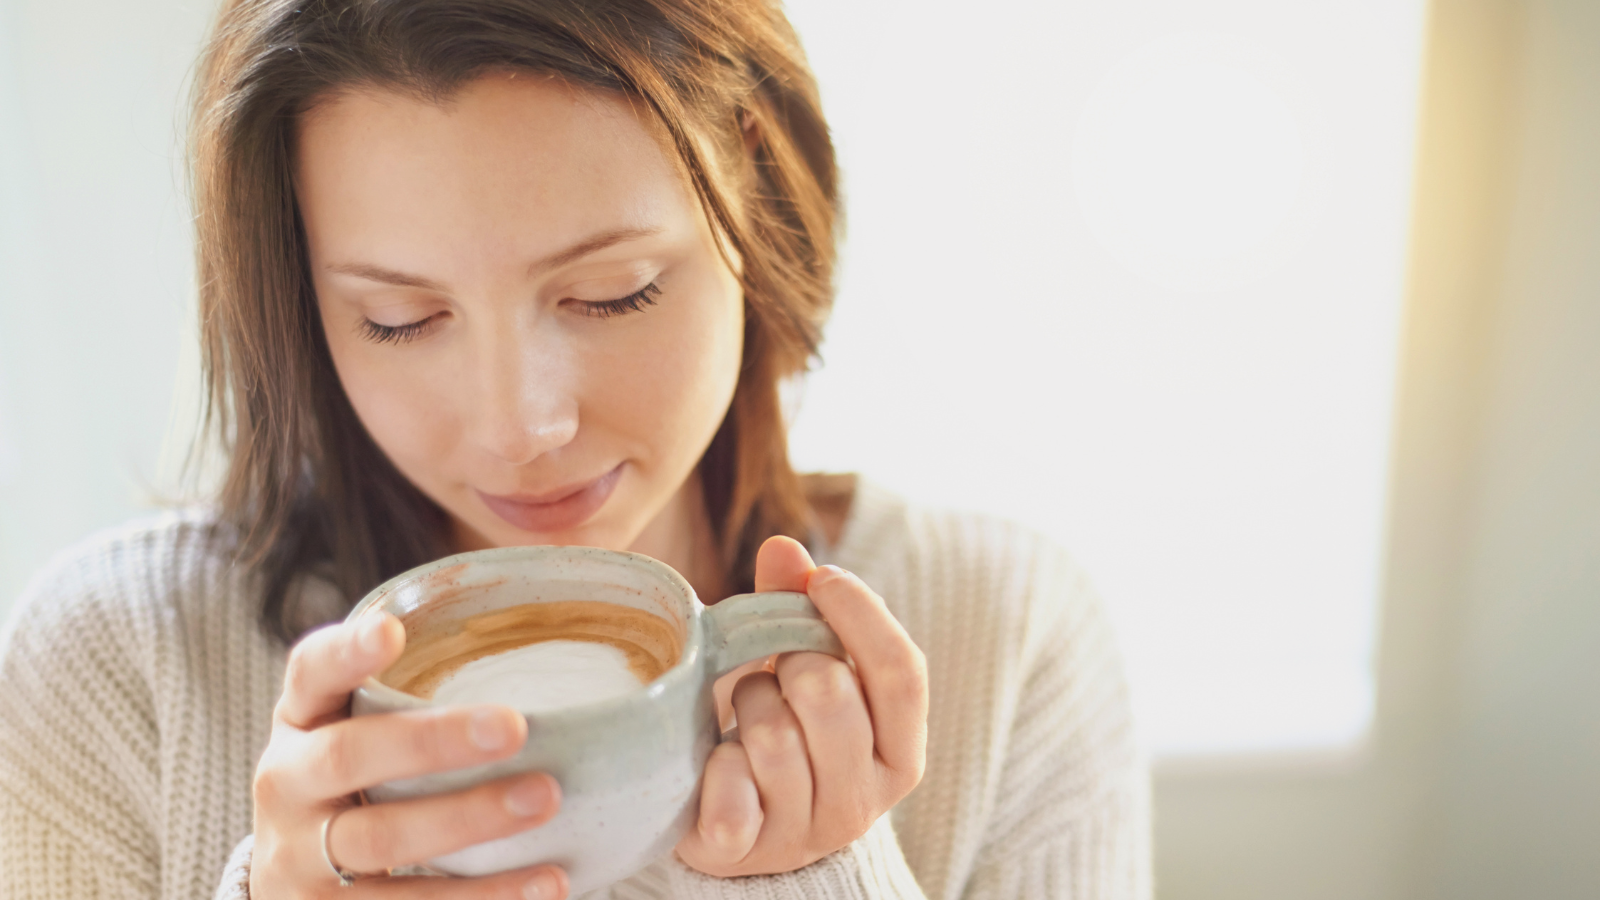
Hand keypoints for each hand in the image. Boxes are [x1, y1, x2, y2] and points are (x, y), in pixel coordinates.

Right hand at [250, 612, 569, 898]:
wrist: (295, 883)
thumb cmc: (355, 782)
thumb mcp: (357, 729)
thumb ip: (412, 695)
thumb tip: (546, 658)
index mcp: (301, 720)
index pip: (311, 672)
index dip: (346, 652)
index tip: (391, 631)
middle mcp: (287, 785)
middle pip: (348, 756)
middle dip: (433, 741)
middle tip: (515, 727)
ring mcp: (299, 860)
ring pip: (382, 844)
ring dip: (468, 820)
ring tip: (545, 799)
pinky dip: (484, 899)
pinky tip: (547, 883)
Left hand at [675, 537, 928, 875]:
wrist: (739, 833)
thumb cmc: (785, 733)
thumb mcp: (805, 672)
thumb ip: (800, 609)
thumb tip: (783, 546)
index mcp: (900, 753)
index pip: (902, 673)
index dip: (862, 614)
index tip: (822, 577)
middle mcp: (864, 800)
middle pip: (830, 692)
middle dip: (788, 661)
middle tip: (773, 672)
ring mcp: (806, 833)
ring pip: (772, 734)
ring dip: (745, 706)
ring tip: (744, 718)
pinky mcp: (744, 853)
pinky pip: (728, 788)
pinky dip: (713, 764)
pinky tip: (716, 765)